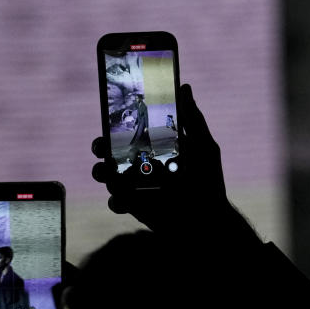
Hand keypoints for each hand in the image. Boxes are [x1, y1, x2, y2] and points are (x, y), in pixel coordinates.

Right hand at [91, 84, 261, 250]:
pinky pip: (114, 200)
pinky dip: (115, 199)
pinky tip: (125, 198)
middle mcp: (140, 162)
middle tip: (102, 145)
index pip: (131, 128)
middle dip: (100, 144)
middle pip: (110, 149)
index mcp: (155, 144)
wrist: (208, 221)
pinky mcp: (132, 205)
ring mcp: (134, 184)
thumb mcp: (204, 147)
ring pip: (106, 174)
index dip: (117, 120)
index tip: (111, 113)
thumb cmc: (209, 181)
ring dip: (101, 171)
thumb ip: (192, 119)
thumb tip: (185, 86)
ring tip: (108, 172)